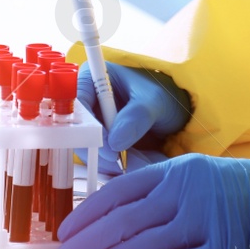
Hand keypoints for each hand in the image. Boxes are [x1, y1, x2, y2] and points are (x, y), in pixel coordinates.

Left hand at [54, 153, 249, 248]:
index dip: (88, 212)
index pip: (120, 191)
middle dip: (89, 240)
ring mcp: (203, 220)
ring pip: (145, 242)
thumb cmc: (230, 190)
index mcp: (175, 171)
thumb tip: (107, 217)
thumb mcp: (192, 175)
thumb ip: (155, 190)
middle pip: (125, 218)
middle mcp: (186, 192)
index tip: (66, 231)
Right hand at [76, 62, 192, 175]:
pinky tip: (124, 170)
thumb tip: (115, 142)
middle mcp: (86, 100)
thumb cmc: (164, 94)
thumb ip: (137, 116)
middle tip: (116, 165)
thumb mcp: (155, 100)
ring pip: (84, 146)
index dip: (87, 128)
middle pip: (75, 130)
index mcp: (92, 78)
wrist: (175, 110)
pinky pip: (95, 156)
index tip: (107, 149)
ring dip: (101, 161)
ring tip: (124, 170)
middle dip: (94, 150)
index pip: (77, 105)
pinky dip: (107, 165)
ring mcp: (91, 122)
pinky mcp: (98, 140)